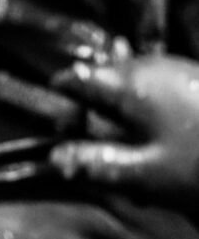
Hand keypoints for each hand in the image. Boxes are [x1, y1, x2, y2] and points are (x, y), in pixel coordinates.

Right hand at [50, 55, 198, 207]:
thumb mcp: (146, 173)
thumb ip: (97, 162)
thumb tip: (53, 158)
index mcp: (127, 82)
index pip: (75, 78)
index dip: (61, 102)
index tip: (59, 127)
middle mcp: (144, 65)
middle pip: (101, 81)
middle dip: (96, 115)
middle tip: (104, 151)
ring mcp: (169, 66)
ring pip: (127, 85)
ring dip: (122, 115)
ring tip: (137, 154)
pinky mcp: (188, 74)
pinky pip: (152, 86)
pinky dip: (146, 110)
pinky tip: (162, 141)